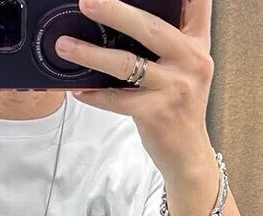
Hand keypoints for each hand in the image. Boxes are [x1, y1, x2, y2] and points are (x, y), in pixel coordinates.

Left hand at [54, 0, 215, 180]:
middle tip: (86, 2)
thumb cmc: (178, 106)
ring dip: (91, 54)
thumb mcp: (184, 67)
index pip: (197, 2)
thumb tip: (121, 19)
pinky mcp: (157, 114)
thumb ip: (167, 40)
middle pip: (150, 27)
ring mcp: (175, 88)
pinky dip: (95, 95)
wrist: (187, 153)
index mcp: (197, 43)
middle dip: (115, 11)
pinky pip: (118, 100)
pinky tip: (77, 90)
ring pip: (127, 64)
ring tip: (65, 45)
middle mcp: (191, 61)